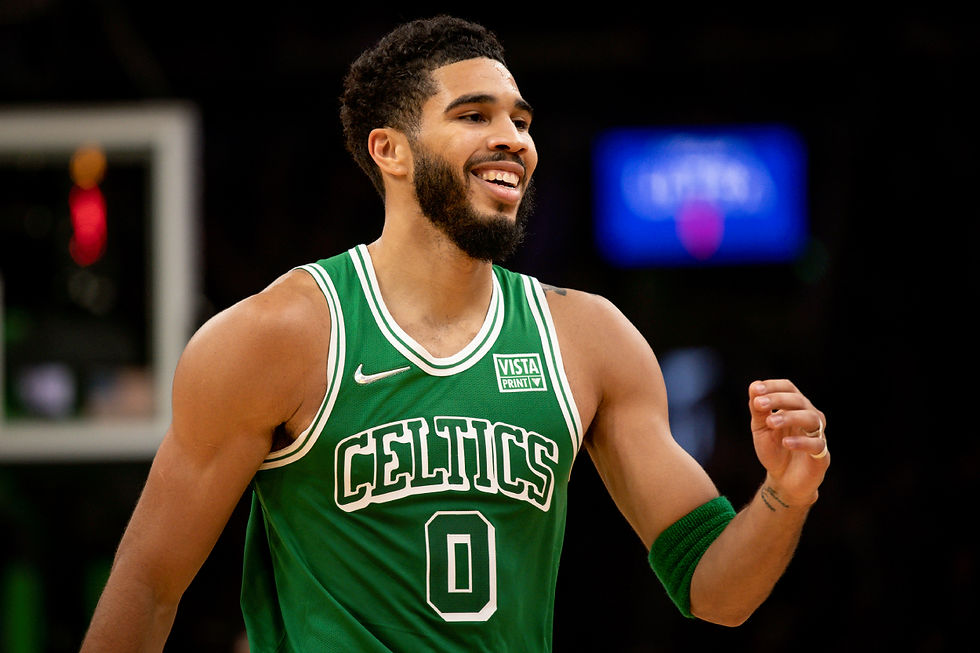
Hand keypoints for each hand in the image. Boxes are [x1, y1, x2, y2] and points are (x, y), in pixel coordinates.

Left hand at [748, 379, 828, 506]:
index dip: (773, 386)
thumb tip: (753, 386)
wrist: (783, 480)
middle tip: (759, 404)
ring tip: (770, 422)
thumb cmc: (774, 449)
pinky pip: (817, 444)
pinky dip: (801, 442)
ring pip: (811, 419)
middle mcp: (809, 417)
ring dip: (789, 417)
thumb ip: (758, 410)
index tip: (756, 390)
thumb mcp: (760, 429)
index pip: (788, 388)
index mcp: (794, 407)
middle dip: (778, 399)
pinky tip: (786, 442)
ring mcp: (817, 435)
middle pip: (799, 400)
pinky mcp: (822, 455)